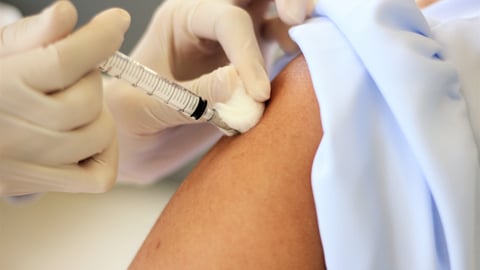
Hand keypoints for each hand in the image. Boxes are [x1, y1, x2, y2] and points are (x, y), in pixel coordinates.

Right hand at [0, 1, 129, 195]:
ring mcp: (23, 165)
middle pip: (87, 102)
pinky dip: (103, 154)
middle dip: (91, 82)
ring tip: (73, 108)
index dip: (99, 38)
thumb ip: (33, 34)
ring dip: (99, 117)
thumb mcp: (0, 52)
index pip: (64, 62)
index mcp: (0, 87)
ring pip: (98, 136)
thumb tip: (67, 13)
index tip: (117, 22)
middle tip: (74, 77)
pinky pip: (99, 177)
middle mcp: (9, 131)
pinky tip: (85, 139)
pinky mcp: (35, 186)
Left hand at [104, 0, 314, 182]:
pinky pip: (280, 42)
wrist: (135, 142)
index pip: (227, 20)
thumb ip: (191, 96)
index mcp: (180, 18)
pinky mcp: (249, 61)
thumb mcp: (144, 107)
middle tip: (300, 17)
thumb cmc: (126, 120)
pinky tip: (304, 59)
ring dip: (295, 17)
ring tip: (311, 39)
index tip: (258, 95)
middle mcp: (209, 21)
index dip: (247, 55)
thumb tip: (241, 86)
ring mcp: (232, 39)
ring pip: (272, 10)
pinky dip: (296, 46)